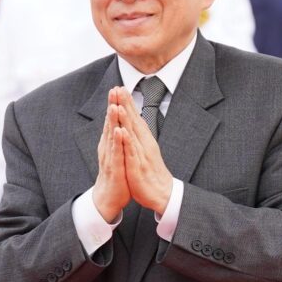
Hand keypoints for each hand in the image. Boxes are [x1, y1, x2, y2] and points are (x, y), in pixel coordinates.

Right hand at [91, 96, 130, 223]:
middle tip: (114, 89)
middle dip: (112, 105)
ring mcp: (109, 156)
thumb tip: (119, 124)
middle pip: (110, 123)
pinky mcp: (113, 167)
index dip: (115, 103)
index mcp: (110, 142)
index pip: (113, 120)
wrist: (109, 197)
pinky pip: (115, 152)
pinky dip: (117, 141)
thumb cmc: (116, 174)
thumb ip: (117, 139)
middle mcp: (107, 147)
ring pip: (111, 135)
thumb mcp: (117, 153)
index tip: (118, 88)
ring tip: (114, 105)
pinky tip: (118, 131)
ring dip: (112, 120)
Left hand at [112, 87, 172, 212]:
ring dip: (125, 118)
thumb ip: (141, 138)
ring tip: (119, 104)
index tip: (121, 88)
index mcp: (145, 140)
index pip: (135, 117)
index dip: (128, 103)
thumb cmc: (152, 173)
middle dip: (126, 104)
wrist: (163, 193)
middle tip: (118, 88)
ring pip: (132, 134)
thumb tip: (137, 124)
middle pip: (134, 120)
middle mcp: (144, 144)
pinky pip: (131, 152)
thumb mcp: (146, 151)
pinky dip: (126, 141)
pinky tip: (121, 131)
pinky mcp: (138, 166)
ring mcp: (141, 154)